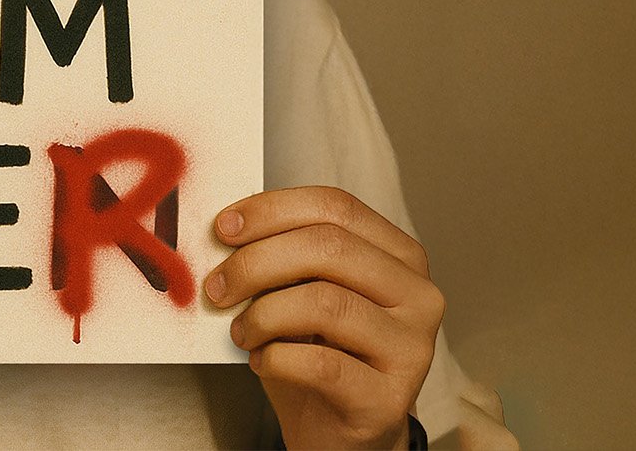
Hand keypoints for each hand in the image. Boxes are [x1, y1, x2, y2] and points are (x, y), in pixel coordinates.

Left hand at [204, 187, 443, 449]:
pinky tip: (262, 362)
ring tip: (242, 331)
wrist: (337, 431)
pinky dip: (276, 359)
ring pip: (325, 303)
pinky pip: (321, 364)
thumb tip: (226, 228)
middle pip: (328, 248)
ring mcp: (411, 348)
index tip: (223, 228)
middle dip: (256, 262)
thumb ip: (281, 253)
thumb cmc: (315, 349)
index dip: (272, 210)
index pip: (335, 207)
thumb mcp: (301, 290)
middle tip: (217, 287)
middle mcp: (418, 295)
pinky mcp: (389, 397)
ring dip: (264, 315)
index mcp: (399, 254)